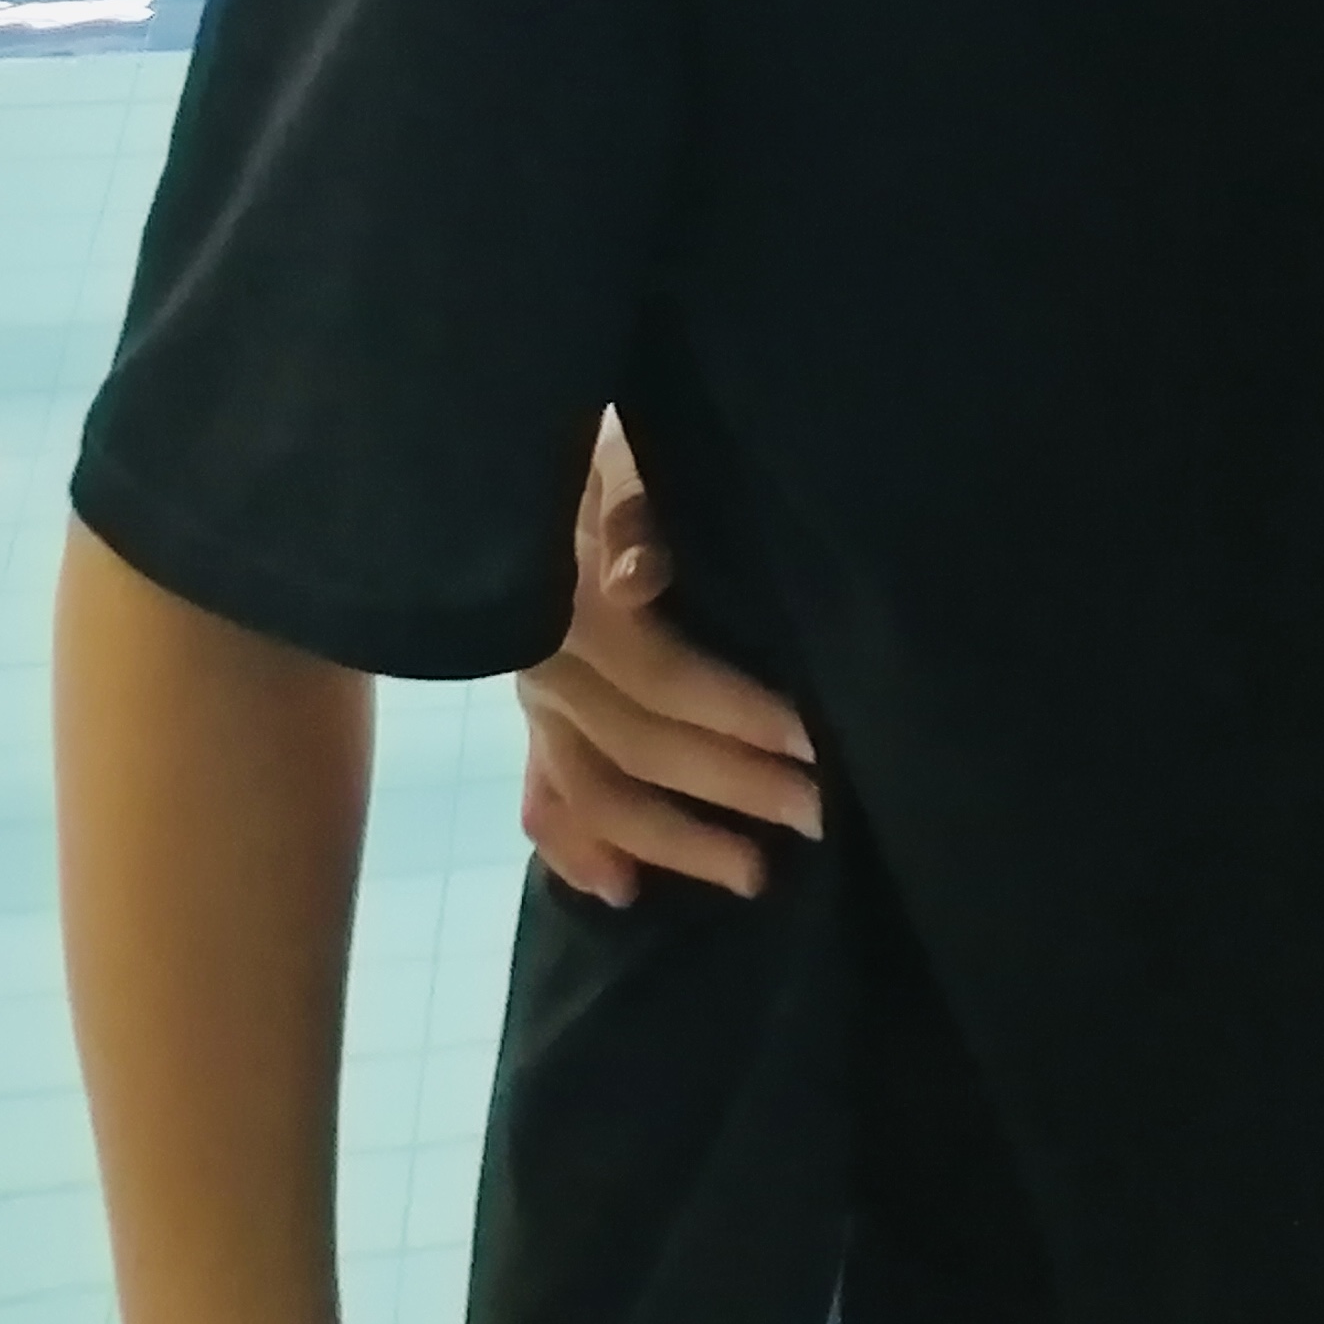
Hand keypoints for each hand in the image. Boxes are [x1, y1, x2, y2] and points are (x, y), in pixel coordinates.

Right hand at [512, 414, 818, 903]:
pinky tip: (622, 889)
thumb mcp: (620, 445)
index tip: (814, 744)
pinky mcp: (534, 711)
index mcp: (571, 600)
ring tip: (752, 876)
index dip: (737, 716)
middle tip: (817, 817)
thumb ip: (632, 502)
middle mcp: (544, 662)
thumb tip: (641, 577)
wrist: (506, 445)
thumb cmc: (590, 434)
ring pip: (593, 791)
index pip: (663, 678)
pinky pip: (543, 795)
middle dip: (732, 789)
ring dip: (672, 841)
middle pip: (638, 747)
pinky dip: (577, 849)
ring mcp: (534, 695)